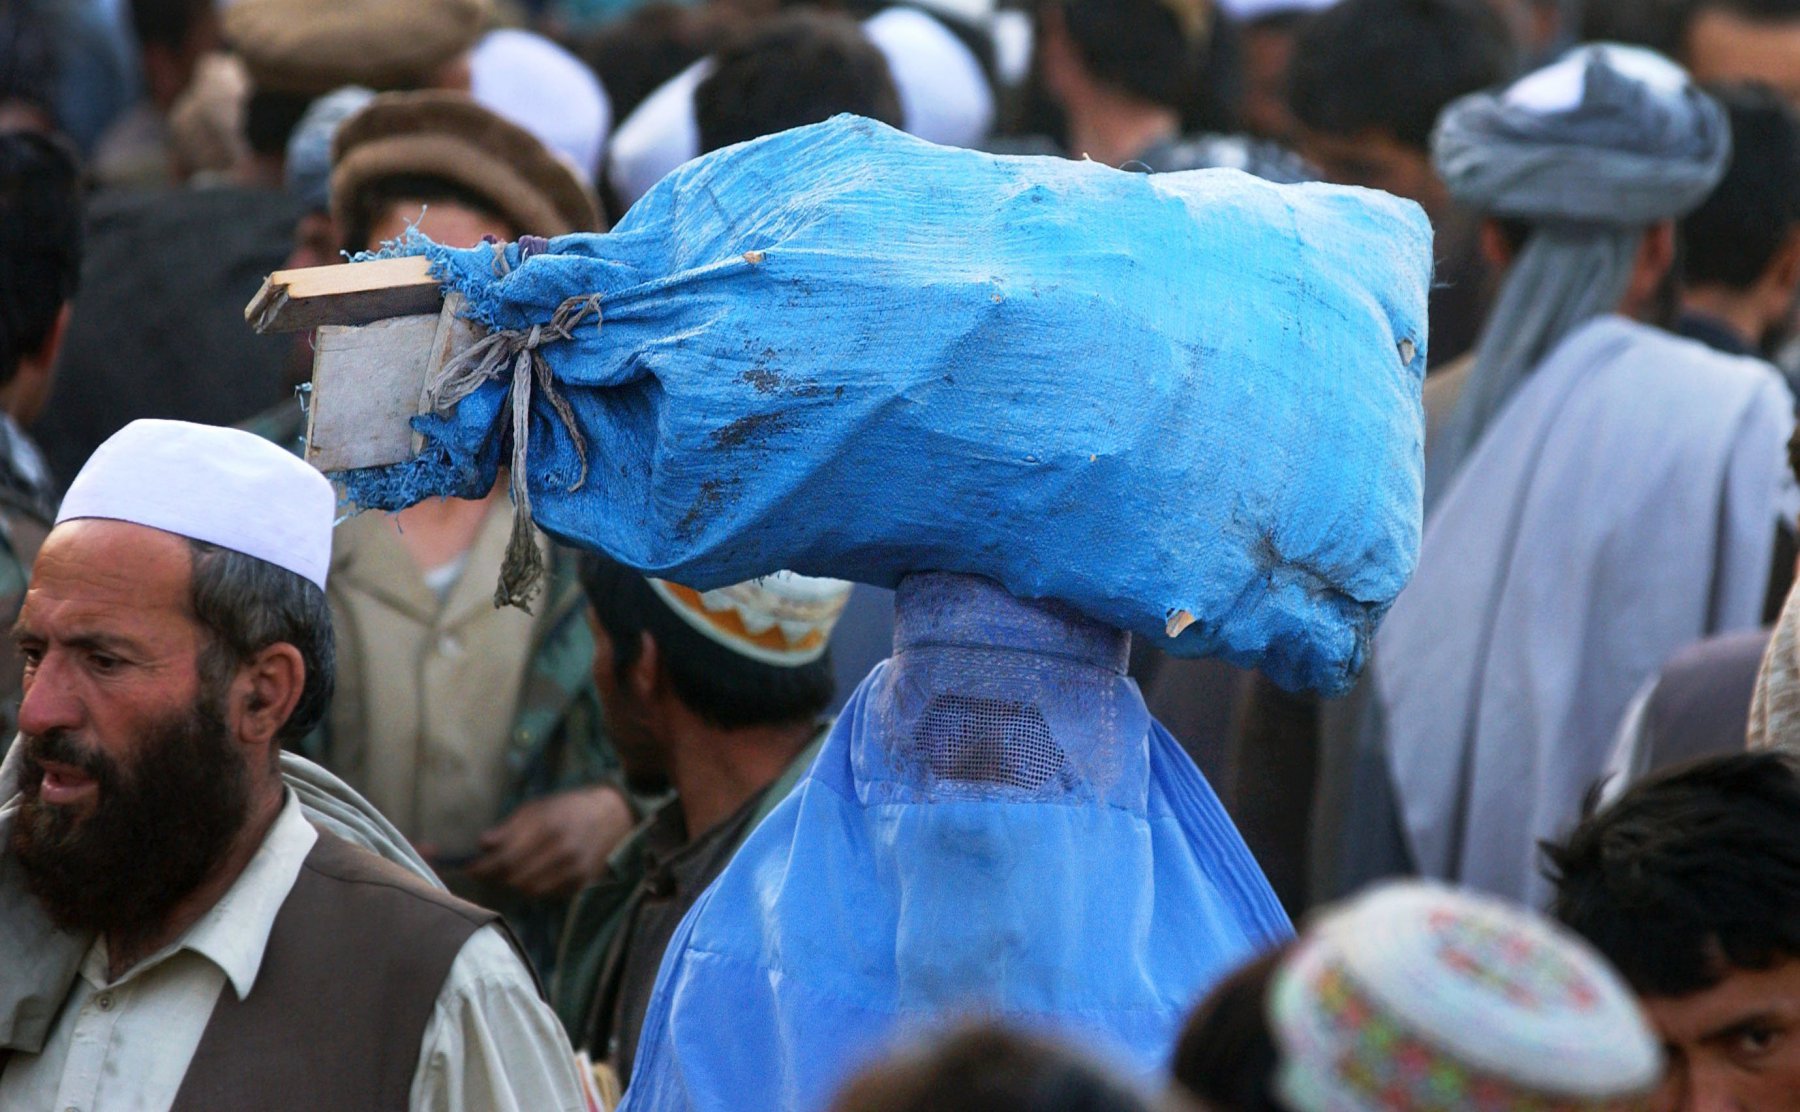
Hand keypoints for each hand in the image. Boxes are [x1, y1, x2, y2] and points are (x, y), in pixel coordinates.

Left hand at [465, 784, 634, 897]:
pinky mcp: (582, 883)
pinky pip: (548, 895)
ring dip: (514, 884)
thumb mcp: (537, 807)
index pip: (504, 858)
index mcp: (547, 827)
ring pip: (529, 890)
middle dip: (494, 877)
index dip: (482, 867)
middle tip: (485, 870)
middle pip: (514, 878)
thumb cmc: (567, 808)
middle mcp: (561, 851)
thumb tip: (482, 844)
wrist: (612, 816)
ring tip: (510, 872)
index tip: (467, 868)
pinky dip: (535, 888)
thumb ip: (510, 827)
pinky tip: (534, 874)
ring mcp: (573, 870)